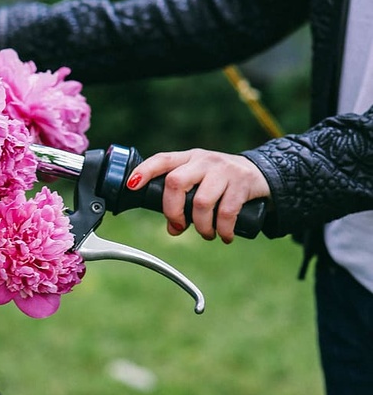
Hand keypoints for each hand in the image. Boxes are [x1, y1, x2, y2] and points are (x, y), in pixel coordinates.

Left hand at [126, 148, 270, 242]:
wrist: (262, 174)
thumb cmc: (222, 181)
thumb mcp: (200, 183)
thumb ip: (183, 202)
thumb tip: (173, 229)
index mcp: (189, 159)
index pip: (162, 160)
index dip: (145, 171)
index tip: (132, 185)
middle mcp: (204, 161)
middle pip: (176, 182)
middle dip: (172, 211)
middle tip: (179, 226)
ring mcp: (223, 170)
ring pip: (201, 202)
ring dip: (201, 226)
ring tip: (207, 234)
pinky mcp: (242, 183)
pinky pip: (227, 212)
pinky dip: (223, 230)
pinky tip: (224, 236)